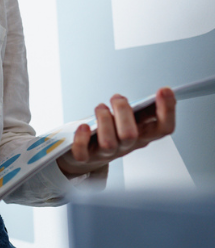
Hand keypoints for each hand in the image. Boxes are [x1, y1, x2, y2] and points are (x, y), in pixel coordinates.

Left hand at [57, 87, 175, 176]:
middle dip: (123, 112)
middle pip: (131, 135)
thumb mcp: (133, 120)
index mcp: (142, 135)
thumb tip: (163, 92)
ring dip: (103, 120)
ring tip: (100, 108)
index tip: (164, 90)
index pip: (163, 128)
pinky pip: (82, 153)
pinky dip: (81, 139)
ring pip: (108, 143)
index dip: (167, 111)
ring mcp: (105, 153)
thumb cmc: (112, 132)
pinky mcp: (85, 157)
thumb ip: (145, 109)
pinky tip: (83, 127)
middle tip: (117, 98)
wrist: (88, 155)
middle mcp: (126, 146)